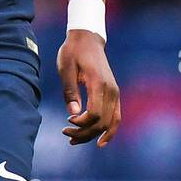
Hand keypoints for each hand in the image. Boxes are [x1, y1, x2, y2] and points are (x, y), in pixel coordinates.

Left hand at [56, 29, 120, 146]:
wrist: (87, 39)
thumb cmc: (73, 52)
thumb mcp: (65, 68)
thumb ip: (70, 91)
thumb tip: (74, 114)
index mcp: (99, 83)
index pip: (95, 113)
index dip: (81, 124)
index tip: (67, 121)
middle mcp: (111, 90)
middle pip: (102, 122)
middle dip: (84, 133)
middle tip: (65, 133)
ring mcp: (115, 93)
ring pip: (110, 123)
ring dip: (93, 135)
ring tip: (74, 140)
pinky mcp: (114, 95)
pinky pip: (116, 118)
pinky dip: (109, 131)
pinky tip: (100, 141)